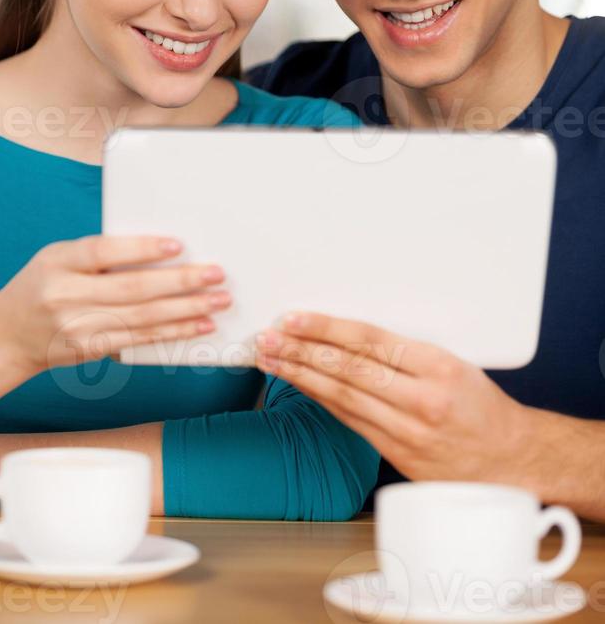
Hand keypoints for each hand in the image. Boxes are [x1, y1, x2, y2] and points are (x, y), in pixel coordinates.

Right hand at [0, 234, 230, 372]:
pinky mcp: (91, 349)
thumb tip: (162, 248)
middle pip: (132, 288)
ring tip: (219, 301)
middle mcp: (65, 294)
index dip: (141, 248)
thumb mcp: (59, 257)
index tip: (177, 244)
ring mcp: (78, 327)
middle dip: (181, 282)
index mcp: (58, 261)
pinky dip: (173, 332)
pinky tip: (199, 325)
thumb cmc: (44, 284)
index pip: (102, 251)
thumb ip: (98, 253)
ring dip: (187, 310)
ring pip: (142, 318)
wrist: (9, 334)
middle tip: (216, 274)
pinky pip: (140, 340)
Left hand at [255, 313, 541, 487]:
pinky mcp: (398, 456)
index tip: (295, 319)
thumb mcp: (454, 364)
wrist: (513, 460)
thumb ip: (405, 353)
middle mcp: (422, 400)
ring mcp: (409, 432)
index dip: (327, 328)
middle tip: (268, 338)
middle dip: (302, 351)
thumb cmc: (482, 407)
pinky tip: (299, 385)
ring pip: (343, 398)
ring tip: (271, 359)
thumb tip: (349, 335)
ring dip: (301, 377)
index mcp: (439, 367)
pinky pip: (351, 422)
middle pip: (349, 370)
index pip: (371, 341)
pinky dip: (321, 401)